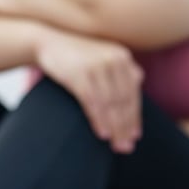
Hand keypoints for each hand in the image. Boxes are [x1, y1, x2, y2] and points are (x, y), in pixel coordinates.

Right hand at [34, 28, 143, 153]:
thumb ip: (120, 68)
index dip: (135, 117)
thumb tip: (140, 80)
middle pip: (123, 101)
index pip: (133, 93)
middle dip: (125, 127)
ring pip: (110, 104)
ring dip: (114, 128)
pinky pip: (93, 102)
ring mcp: (97, 66)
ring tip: (116, 146)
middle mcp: (114, 59)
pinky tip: (103, 134)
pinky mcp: (80, 73)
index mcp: (123, 57)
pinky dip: (99, 120)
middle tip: (126, 148)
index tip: (135, 137)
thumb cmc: (77, 55)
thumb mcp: (102, 57)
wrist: (48, 40)